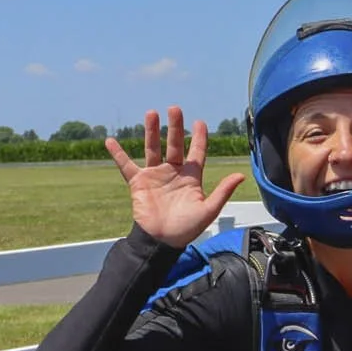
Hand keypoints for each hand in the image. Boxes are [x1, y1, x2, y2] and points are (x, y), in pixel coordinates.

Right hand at [107, 107, 243, 249]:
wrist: (162, 242)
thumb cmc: (187, 229)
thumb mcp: (208, 210)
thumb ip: (223, 191)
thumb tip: (241, 175)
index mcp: (191, 177)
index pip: (196, 152)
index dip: (199, 137)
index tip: (200, 122)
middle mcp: (173, 172)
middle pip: (174, 144)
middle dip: (175, 127)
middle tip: (174, 109)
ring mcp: (155, 175)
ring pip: (152, 148)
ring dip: (151, 131)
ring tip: (151, 113)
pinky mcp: (138, 183)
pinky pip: (126, 165)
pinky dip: (118, 154)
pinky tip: (110, 141)